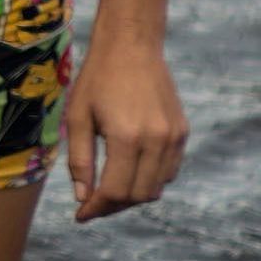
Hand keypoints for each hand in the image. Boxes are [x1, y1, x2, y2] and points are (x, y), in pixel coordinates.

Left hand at [62, 31, 184, 219]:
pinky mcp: (182, 132)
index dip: (96, 208)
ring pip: (156, 187)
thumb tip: (82, 198)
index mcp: (127, 137)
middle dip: (113, 206)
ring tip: (108, 189)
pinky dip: (150, 180)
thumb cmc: (97, 79)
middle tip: (92, 203)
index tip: (81, 215)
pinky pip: (169, 171)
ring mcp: (173, 137)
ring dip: (132, 196)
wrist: (131, 46)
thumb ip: (80, 161)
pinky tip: (130, 171)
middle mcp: (156, 140)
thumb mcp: (78, 118)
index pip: (116, 192)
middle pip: (138, 196)